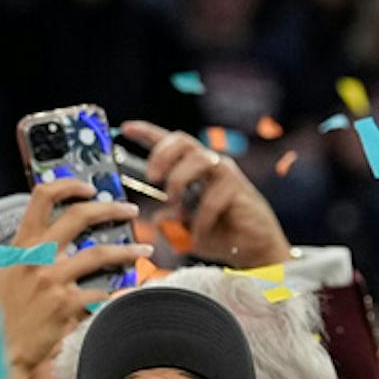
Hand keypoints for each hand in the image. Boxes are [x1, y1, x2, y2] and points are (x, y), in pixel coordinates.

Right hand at [0, 180, 148, 372]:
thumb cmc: (4, 316)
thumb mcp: (8, 274)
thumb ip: (30, 253)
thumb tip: (62, 239)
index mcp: (21, 246)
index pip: (42, 198)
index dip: (69, 185)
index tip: (88, 187)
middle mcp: (37, 258)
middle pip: (80, 216)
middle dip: (111, 208)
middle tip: (129, 211)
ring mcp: (53, 281)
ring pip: (101, 253)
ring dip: (128, 249)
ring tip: (144, 250)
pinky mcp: (67, 305)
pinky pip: (101, 292)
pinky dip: (115, 291)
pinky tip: (123, 291)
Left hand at [118, 121, 290, 266]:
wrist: (252, 250)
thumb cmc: (219, 234)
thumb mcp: (184, 230)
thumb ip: (169, 221)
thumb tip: (158, 217)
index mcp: (192, 170)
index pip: (170, 144)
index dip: (147, 133)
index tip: (126, 128)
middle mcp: (210, 165)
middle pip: (183, 140)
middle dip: (162, 153)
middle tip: (152, 176)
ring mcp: (226, 175)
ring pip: (199, 159)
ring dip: (179, 179)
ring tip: (173, 200)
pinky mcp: (239, 189)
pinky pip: (212, 197)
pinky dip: (200, 218)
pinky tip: (197, 234)